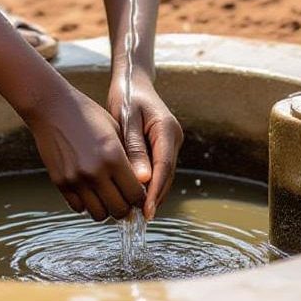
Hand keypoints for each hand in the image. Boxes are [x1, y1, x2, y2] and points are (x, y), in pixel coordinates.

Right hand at [24, 84, 145, 221]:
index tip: (138, 194)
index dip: (140, 197)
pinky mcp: (60, 182)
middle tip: (124, 197)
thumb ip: (129, 157)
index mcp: (113, 156)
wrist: (52, 107)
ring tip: (106, 195)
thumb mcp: (115, 130)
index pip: (136, 195)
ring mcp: (76, 179)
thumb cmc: (87, 114)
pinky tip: (89, 190)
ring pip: (99, 215)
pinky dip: (86, 204)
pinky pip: (78, 207)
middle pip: (120, 210)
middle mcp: (95, 172)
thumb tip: (142, 184)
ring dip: (106, 208)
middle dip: (126, 207)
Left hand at [107, 71, 183, 219]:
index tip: (146, 212)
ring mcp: (169, 142)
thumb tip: (143, 180)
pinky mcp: (161, 146)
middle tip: (137, 219)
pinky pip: (156, 169)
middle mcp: (173, 138)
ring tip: (134, 212)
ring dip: (151, 193)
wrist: (131, 81)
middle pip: (166, 175)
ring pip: (162, 175)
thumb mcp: (127, 119)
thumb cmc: (127, 97)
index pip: (164, 168)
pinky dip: (147, 183)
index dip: (155, 192)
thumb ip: (134, 148)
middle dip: (154, 197)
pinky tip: (134, 195)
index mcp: (167, 130)